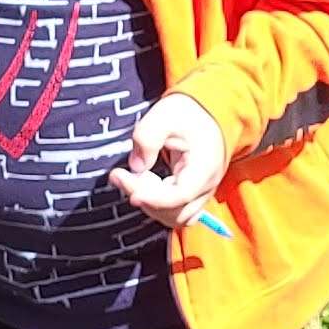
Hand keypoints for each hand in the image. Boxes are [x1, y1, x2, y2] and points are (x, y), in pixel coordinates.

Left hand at [108, 92, 226, 224]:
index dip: (154, 198)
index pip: (180, 195)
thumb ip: (147, 137)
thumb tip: (136, 166)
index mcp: (205, 166)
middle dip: (144, 197)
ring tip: (129, 177)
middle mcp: (206, 185)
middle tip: (120, 175)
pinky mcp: (191, 194)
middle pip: (176, 211)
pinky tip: (142, 183)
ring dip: (148, 203)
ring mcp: (200, 192)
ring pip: (174, 216)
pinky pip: (173, 211)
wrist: (208, 111)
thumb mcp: (164, 115)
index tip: (130, 190)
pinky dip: (155, 203)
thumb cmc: (189, 112)